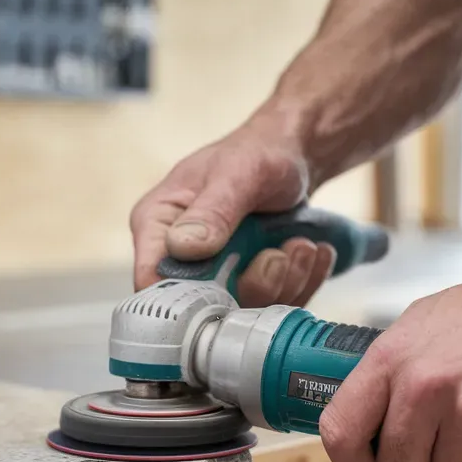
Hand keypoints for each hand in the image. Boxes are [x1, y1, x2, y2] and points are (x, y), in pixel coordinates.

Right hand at [129, 118, 335, 306]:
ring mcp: (218, 276)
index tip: (230, 287)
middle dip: (254, 284)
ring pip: (247, 309)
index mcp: (158, 226)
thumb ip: (212, 211)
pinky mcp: (250, 285)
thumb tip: (181, 247)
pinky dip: (302, 282)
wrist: (295, 154)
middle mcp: (181, 258)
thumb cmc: (257, 152)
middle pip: (206, 306)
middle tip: (279, 254)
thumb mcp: (237, 173)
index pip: (150, 281)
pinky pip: (276, 304)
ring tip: (300, 245)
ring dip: (286, 281)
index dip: (185, 300)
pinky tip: (310, 252)